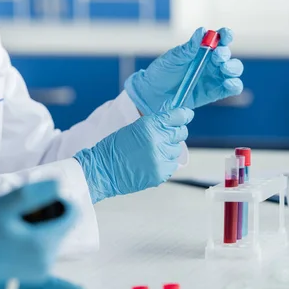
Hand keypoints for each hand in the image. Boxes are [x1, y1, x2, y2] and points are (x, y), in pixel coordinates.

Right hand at [74, 108, 193, 203]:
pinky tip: (152, 163)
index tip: (186, 115)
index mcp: (149, 125)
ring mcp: (160, 158)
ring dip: (168, 150)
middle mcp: (158, 140)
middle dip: (174, 133)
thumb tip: (172, 121)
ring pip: (176, 150)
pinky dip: (165, 163)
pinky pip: (172, 165)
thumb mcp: (134, 128)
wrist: (103, 170)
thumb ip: (154, 124)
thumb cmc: (115, 147)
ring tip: (152, 152)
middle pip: (180, 133)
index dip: (184, 115)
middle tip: (163, 137)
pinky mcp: (161, 173)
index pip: (178, 117)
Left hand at [124, 27, 243, 114]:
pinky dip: (234, 85)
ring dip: (233, 68)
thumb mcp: (172, 58)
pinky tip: (229, 83)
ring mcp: (214, 78)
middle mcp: (211, 63)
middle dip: (225, 54)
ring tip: (224, 69)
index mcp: (202, 50)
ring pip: (233, 71)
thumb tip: (202, 31)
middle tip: (217, 56)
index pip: (219, 39)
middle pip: (228, 56)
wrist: (152, 95)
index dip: (225, 35)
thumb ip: (188, 48)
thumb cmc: (161, 72)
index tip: (225, 34)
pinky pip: (230, 89)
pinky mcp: (214, 93)